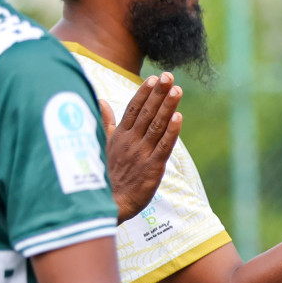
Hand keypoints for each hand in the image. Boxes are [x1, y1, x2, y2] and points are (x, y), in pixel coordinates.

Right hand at [103, 73, 181, 223]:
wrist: (107, 206)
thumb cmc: (106, 176)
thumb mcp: (102, 146)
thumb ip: (105, 123)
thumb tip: (102, 101)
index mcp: (119, 136)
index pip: (133, 109)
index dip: (144, 93)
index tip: (154, 78)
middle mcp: (130, 141)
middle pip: (146, 113)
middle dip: (158, 93)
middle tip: (169, 76)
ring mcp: (141, 154)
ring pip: (157, 126)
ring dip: (167, 107)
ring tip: (177, 90)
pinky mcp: (152, 167)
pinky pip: (163, 146)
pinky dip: (172, 132)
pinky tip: (179, 118)